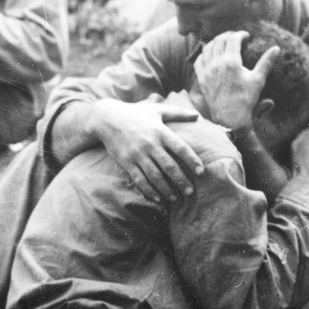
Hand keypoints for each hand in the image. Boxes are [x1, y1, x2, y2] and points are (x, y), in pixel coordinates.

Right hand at [87, 99, 203, 201]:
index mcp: (160, 131)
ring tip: (175, 198)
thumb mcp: (157, 110)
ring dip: (166, 189)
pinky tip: (157, 198)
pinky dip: (149, 191)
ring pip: (155, 176)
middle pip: (170, 166)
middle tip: (190, 192)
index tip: (202, 172)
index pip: (181, 148)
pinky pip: (139, 179)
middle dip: (181, 181)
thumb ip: (178, 113)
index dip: (193, 160)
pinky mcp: (126, 162)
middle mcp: (150, 144)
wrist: (107, 118)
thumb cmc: (136, 113)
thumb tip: (198, 116)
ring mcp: (137, 154)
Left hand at [194, 31, 278, 129]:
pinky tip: (210, 54)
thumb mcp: (258, 80)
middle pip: (219, 40)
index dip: (240, 34)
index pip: (233, 39)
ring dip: (215, 42)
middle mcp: (216, 64)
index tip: (246, 36)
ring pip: (207, 48)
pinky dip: (204, 53)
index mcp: (231, 62)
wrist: (230, 118)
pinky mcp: (201, 78)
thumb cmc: (245, 99)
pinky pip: (199, 60)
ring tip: (224, 43)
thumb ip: (266, 62)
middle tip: (236, 37)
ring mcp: (207, 71)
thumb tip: (277, 48)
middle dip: (228, 35)